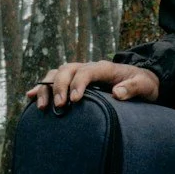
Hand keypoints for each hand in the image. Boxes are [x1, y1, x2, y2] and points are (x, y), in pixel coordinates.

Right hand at [28, 59, 160, 111]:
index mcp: (104, 67)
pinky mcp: (73, 82)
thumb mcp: (145, 85)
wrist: (141, 81)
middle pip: (67, 69)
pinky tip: (29, 97)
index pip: (86, 71)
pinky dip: (41, 88)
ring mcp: (79, 74)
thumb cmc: (143, 83)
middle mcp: (88, 67)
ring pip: (56, 73)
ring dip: (47, 88)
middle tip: (60, 106)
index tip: (75, 100)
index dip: (78, 83)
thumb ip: (133, 88)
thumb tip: (117, 93)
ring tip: (42, 106)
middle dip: (60, 86)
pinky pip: (53, 81)